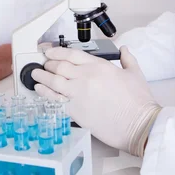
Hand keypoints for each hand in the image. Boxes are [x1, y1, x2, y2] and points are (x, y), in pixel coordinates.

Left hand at [32, 46, 161, 156]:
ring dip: (42, 77)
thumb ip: (128, 59)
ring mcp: (79, 93)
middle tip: (43, 64)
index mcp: (100, 66)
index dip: (57, 51)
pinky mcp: (76, 110)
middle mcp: (86, 77)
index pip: (72, 54)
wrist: (139, 124)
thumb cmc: (138, 102)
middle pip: (59, 66)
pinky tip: (39, 90)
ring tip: (35, 75)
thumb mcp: (135, 74)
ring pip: (53, 81)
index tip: (49, 52)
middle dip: (48, 64)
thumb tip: (124, 50)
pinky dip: (44, 93)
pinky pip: (54, 99)